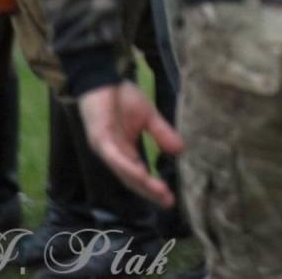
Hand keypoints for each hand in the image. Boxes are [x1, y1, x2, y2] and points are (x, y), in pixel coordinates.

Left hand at [78, 82, 182, 208]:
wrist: (103, 79)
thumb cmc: (122, 97)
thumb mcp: (149, 117)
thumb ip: (162, 134)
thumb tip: (181, 150)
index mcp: (125, 152)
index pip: (139, 176)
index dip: (153, 188)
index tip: (171, 198)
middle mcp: (114, 155)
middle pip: (131, 180)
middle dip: (149, 192)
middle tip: (168, 202)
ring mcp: (106, 149)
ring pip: (124, 173)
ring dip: (141, 183)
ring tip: (159, 192)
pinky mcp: (100, 139)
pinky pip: (114, 157)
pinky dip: (127, 167)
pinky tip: (141, 173)